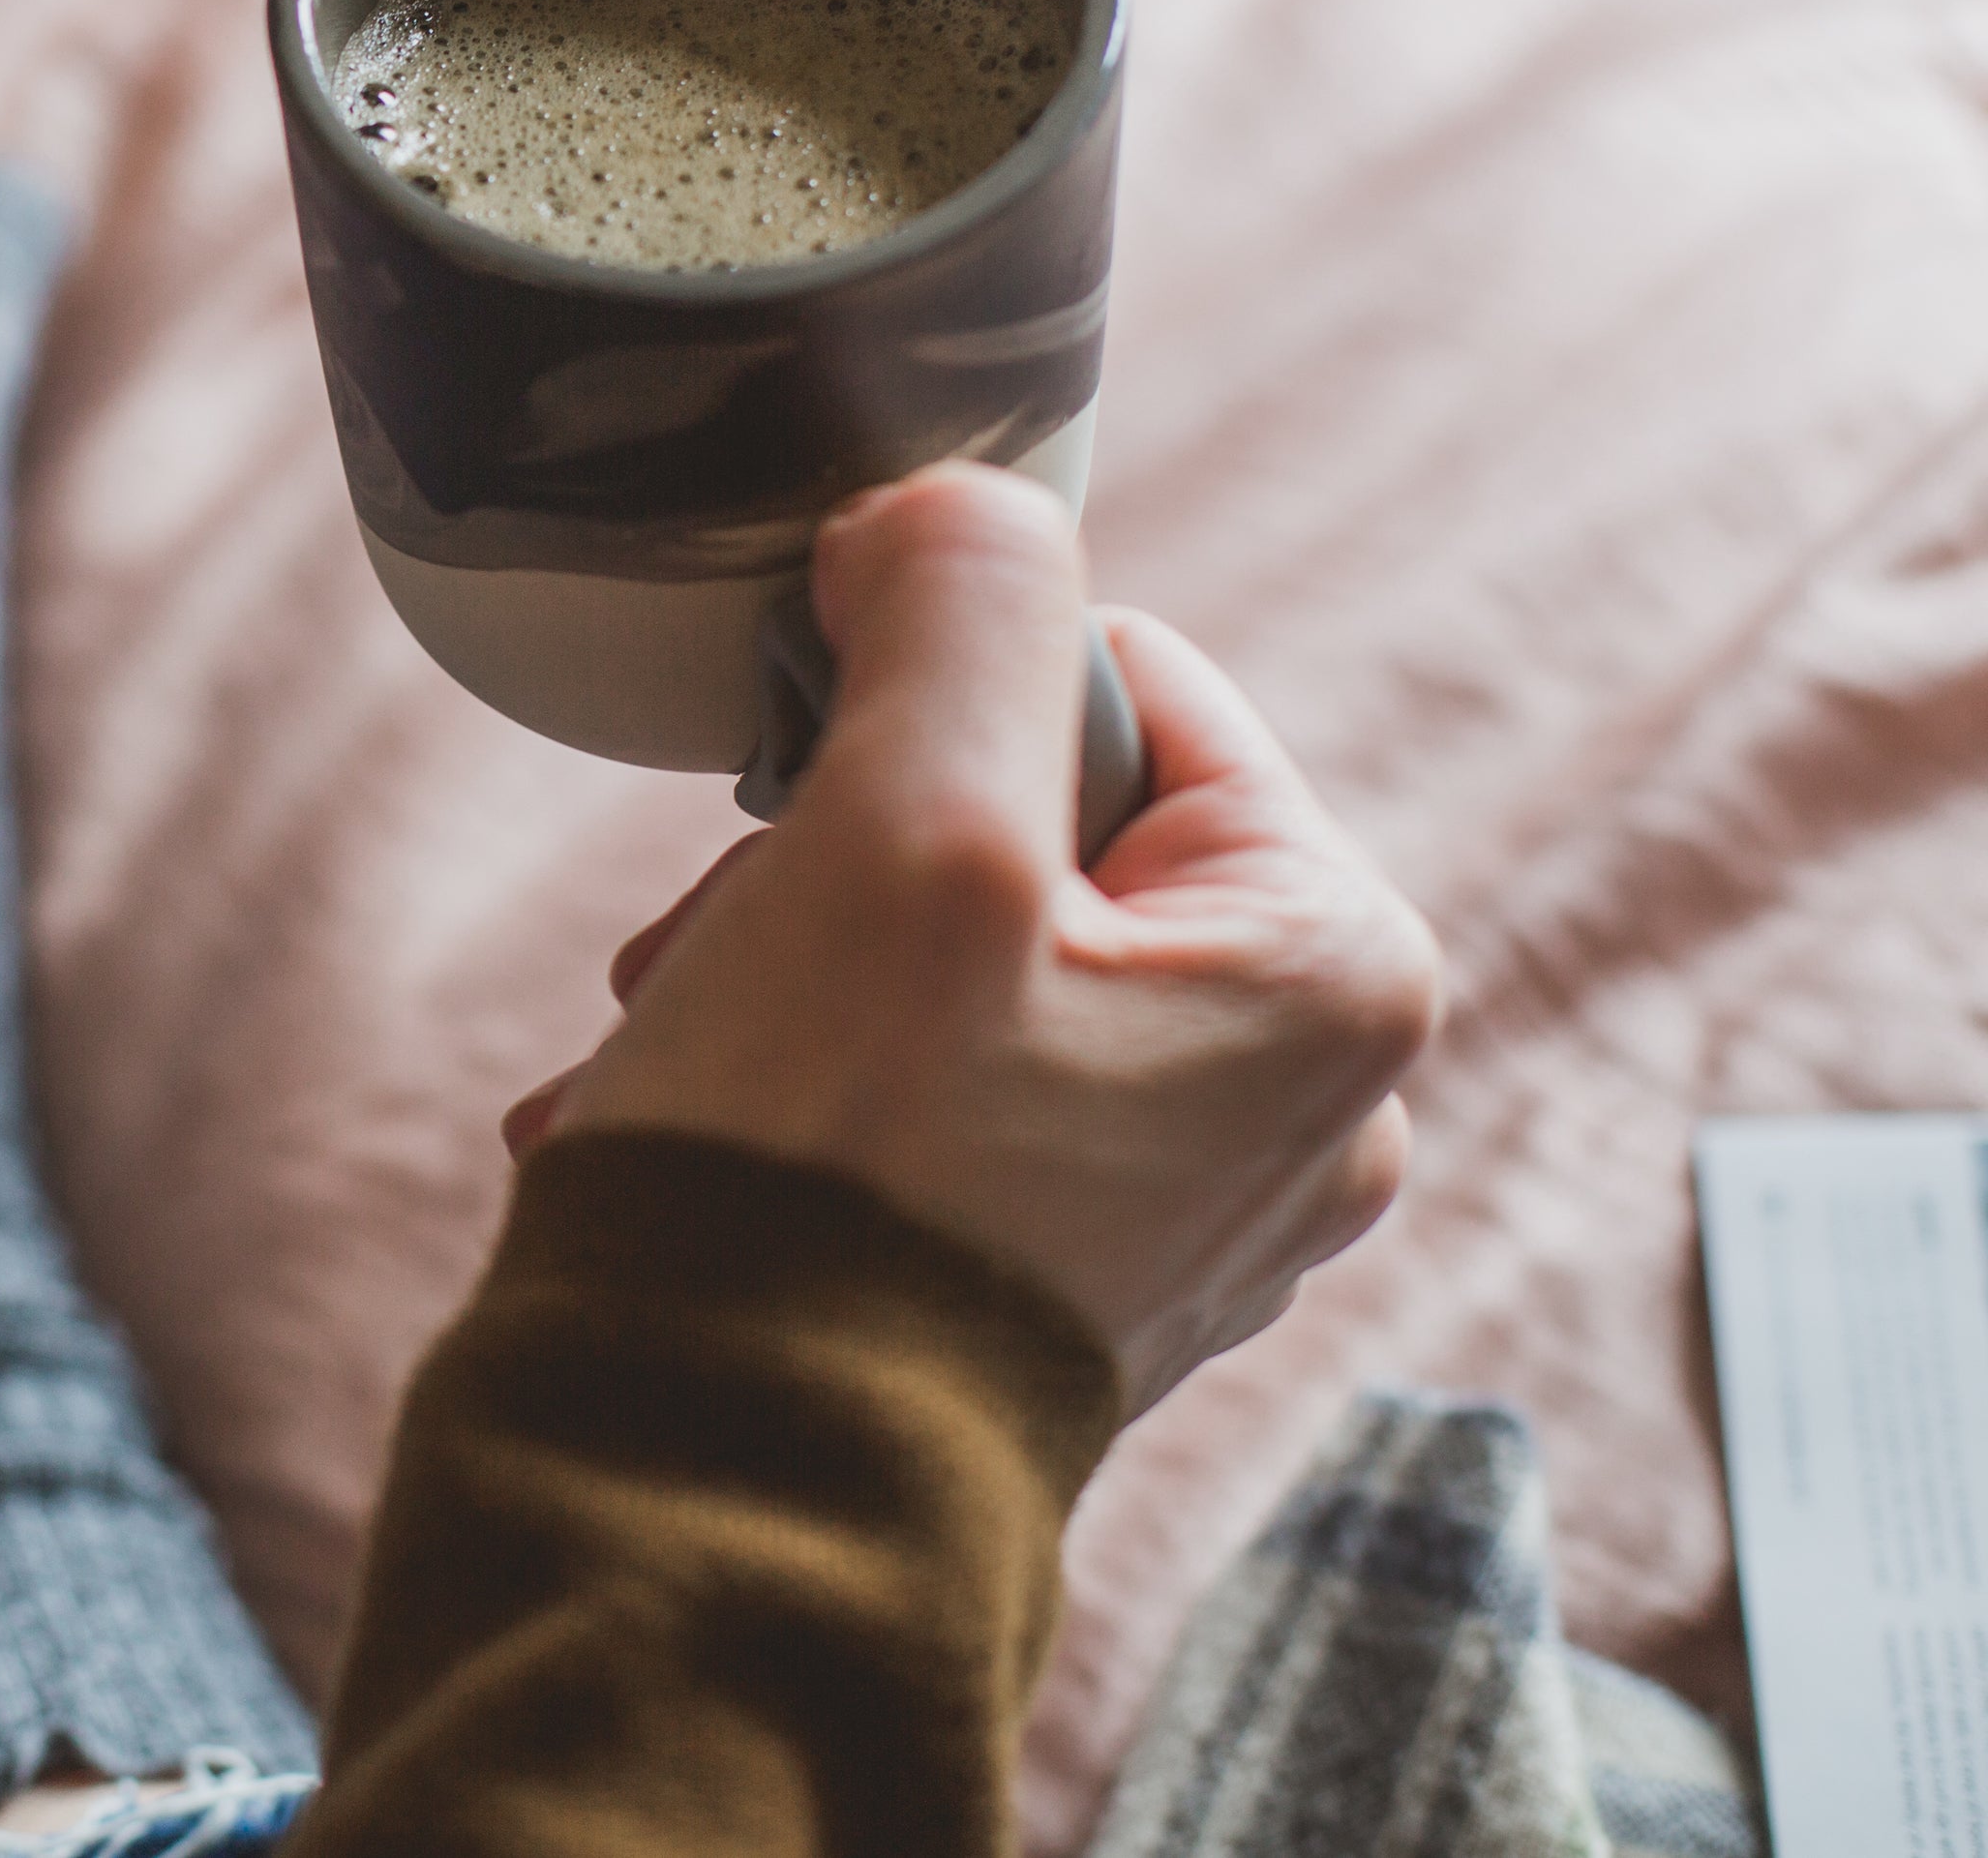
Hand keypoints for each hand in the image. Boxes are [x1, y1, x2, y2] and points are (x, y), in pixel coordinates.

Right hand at [504, 464, 1441, 1413]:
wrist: (730, 1508)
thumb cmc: (831, 1175)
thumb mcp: (901, 825)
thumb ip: (959, 605)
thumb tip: (941, 512)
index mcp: (1331, 966)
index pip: (1121, 679)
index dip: (927, 701)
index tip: (806, 806)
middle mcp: (1306, 1096)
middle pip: (1033, 822)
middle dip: (837, 859)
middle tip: (726, 953)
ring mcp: (1188, 1204)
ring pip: (961, 953)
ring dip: (789, 970)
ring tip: (689, 1057)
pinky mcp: (1068, 1284)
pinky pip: (938, 1095)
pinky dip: (800, 1087)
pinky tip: (692, 1138)